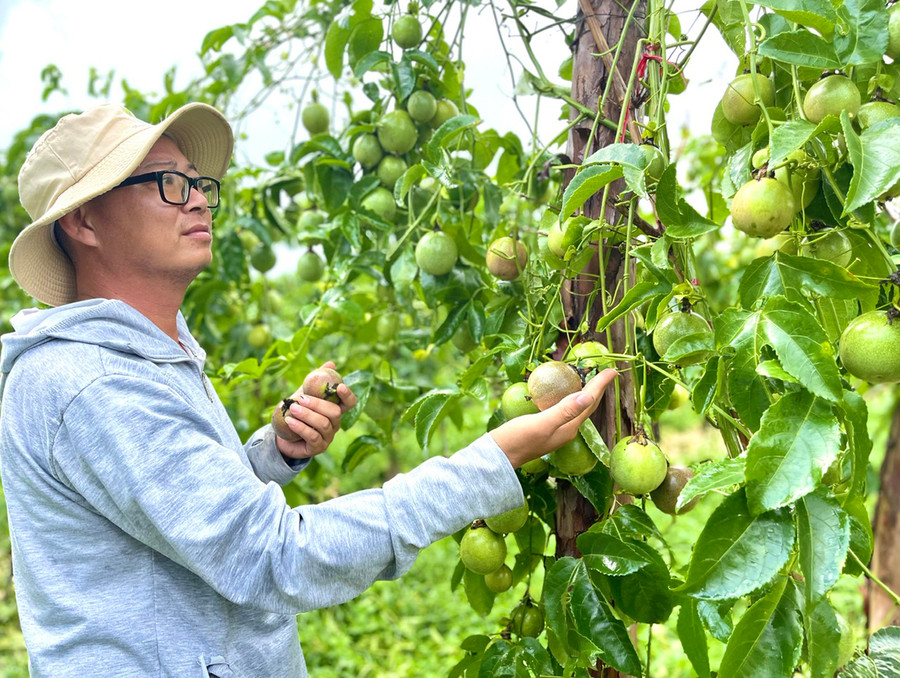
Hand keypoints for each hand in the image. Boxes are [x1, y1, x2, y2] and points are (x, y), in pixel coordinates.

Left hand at [275, 362, 357, 459]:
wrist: (283, 434)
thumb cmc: (298, 411)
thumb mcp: (305, 394)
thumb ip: (316, 380)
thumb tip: (330, 363)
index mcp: (335, 410)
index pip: (349, 403)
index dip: (347, 395)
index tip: (339, 386)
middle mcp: (335, 424)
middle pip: (335, 413)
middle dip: (317, 404)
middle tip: (301, 398)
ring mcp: (328, 437)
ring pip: (323, 425)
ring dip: (307, 415)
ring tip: (292, 409)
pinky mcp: (318, 448)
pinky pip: (312, 437)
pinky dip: (300, 427)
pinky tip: (290, 421)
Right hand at [490, 368, 617, 467]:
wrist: (498, 457)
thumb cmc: (517, 440)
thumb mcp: (541, 423)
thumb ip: (564, 411)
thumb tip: (588, 397)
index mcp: (569, 428)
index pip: (589, 402)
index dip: (601, 385)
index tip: (612, 371)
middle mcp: (566, 430)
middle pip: (587, 406)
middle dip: (597, 389)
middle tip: (605, 373)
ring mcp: (555, 430)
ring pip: (576, 408)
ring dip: (585, 393)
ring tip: (589, 380)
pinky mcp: (544, 428)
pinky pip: (563, 410)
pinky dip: (568, 398)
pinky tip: (561, 393)